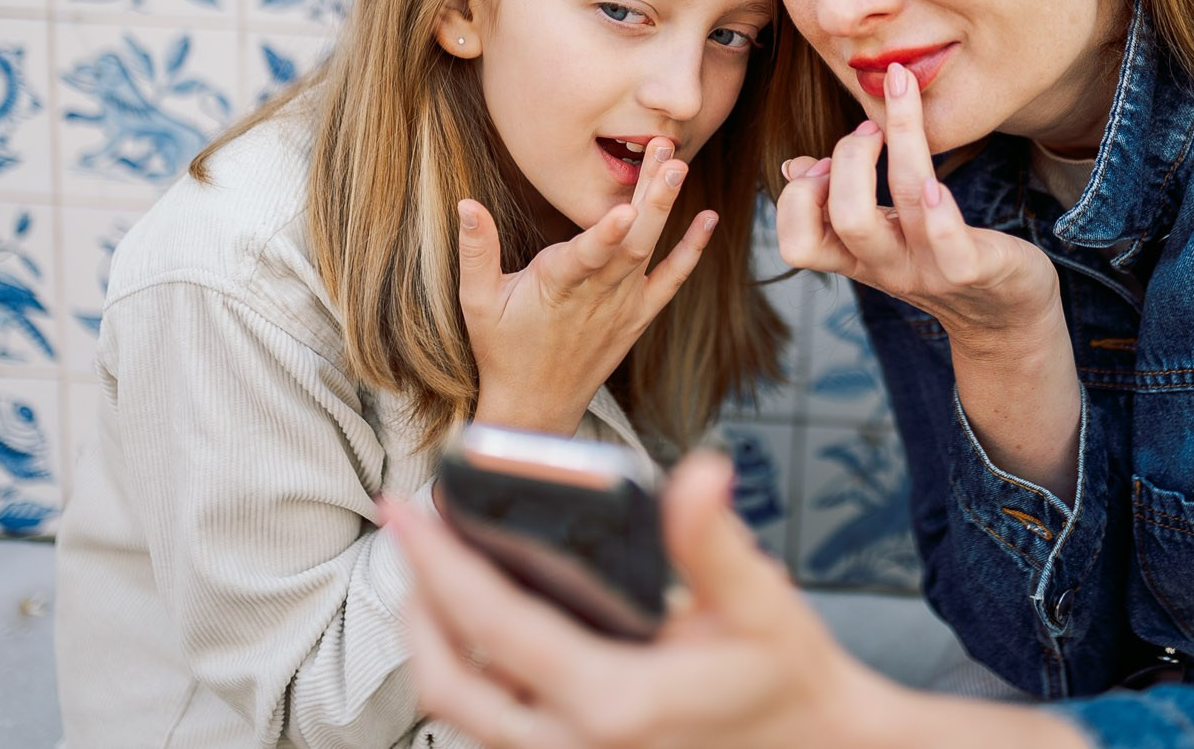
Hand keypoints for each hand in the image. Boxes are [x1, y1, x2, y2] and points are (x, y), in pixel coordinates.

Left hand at [382, 452, 1085, 748]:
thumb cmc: (787, 680)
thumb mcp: (759, 604)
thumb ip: (713, 540)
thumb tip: (697, 472)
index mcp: (609, 700)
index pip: (489, 622)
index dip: (436, 559)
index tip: (405, 507)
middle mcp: (573, 746)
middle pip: (446, 681)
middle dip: (413, 604)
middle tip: (407, 535)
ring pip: (459, 713)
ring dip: (433, 640)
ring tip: (434, 571)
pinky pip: (493, 725)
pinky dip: (470, 672)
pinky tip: (484, 622)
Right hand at [459, 140, 715, 434]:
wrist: (536, 404)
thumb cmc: (504, 349)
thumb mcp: (477, 300)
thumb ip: (476, 250)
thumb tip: (465, 203)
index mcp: (557, 285)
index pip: (586, 257)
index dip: (605, 234)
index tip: (625, 209)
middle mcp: (597, 294)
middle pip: (630, 241)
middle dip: (650, 194)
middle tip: (666, 153)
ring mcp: (623, 305)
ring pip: (650, 250)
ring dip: (665, 206)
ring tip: (678, 164)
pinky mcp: (638, 315)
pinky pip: (671, 280)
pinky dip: (691, 250)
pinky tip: (708, 219)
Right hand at [775, 62, 1063, 355]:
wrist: (1005, 317)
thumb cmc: (939, 259)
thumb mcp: (884, 234)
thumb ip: (838, 203)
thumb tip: (794, 166)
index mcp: (858, 257)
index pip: (798, 243)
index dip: (798, 198)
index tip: (822, 162)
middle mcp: (888, 266)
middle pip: (847, 218)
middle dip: (849, 159)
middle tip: (869, 129)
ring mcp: (931, 268)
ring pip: (901, 200)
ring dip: (899, 135)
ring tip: (902, 90)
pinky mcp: (975, 267)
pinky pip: (951, 245)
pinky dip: (940, 212)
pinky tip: (934, 181)